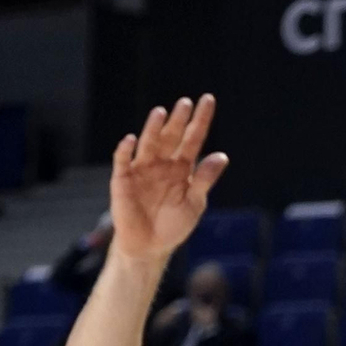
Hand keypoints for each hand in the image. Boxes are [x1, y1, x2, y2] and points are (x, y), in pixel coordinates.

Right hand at [109, 95, 228, 260]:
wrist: (150, 246)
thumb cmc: (173, 224)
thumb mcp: (194, 203)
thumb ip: (205, 180)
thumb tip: (222, 156)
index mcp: (182, 166)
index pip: (193, 138)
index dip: (200, 120)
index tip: (207, 100)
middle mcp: (162, 162)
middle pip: (171, 136)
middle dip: (178, 120)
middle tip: (185, 103)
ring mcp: (142, 169)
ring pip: (149, 143)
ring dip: (153, 129)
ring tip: (161, 113)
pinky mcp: (123, 179)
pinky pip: (123, 161)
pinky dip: (125, 150)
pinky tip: (131, 140)